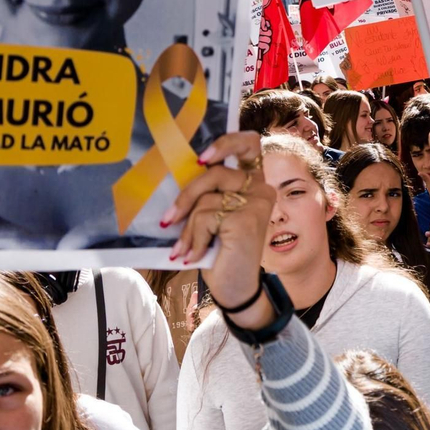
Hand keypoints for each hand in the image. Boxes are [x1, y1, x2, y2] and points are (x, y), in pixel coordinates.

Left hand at [163, 132, 278, 329]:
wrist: (235, 288)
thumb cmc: (221, 250)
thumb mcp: (213, 215)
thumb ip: (207, 193)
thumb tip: (174, 173)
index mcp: (253, 183)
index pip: (249, 144)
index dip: (226, 141)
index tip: (201, 158)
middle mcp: (261, 188)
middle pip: (215, 173)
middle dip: (187, 195)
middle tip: (168, 219)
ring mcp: (256, 202)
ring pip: (205, 199)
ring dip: (188, 227)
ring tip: (184, 249)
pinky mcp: (247, 218)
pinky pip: (205, 217)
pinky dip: (193, 238)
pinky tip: (194, 255)